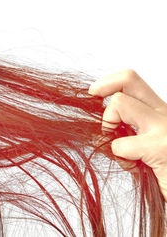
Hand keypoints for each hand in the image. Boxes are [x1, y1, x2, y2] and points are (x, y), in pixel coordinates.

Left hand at [88, 69, 166, 200]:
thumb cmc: (165, 175)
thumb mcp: (143, 153)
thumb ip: (123, 139)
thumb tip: (96, 135)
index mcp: (160, 113)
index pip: (132, 81)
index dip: (108, 83)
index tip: (93, 95)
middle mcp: (165, 114)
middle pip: (128, 78)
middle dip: (103, 88)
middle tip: (94, 103)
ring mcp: (165, 127)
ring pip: (119, 103)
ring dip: (108, 126)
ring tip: (121, 148)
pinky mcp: (161, 147)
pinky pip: (119, 144)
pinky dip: (119, 157)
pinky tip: (138, 167)